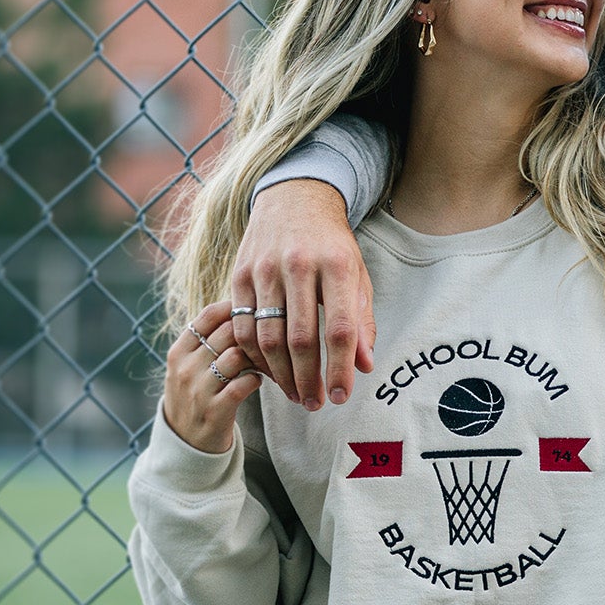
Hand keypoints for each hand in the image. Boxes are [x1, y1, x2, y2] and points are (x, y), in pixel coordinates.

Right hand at [158, 301, 266, 453]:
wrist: (185, 443)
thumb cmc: (195, 396)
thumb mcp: (188, 366)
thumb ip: (207, 341)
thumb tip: (241, 307)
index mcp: (178, 352)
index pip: (208, 315)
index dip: (236, 307)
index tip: (255, 309)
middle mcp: (185, 368)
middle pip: (227, 332)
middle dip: (253, 332)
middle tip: (271, 335)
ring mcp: (198, 390)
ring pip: (236, 355)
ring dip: (258, 356)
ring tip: (266, 360)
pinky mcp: (215, 412)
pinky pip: (243, 384)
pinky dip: (256, 379)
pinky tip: (258, 381)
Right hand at [226, 180, 374, 408]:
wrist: (293, 200)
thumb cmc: (331, 245)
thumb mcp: (356, 275)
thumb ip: (361, 320)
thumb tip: (364, 366)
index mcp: (336, 265)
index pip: (340, 328)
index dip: (340, 368)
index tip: (340, 396)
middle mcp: (298, 265)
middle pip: (301, 338)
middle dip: (308, 379)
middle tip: (315, 404)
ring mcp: (264, 269)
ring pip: (267, 337)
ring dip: (281, 375)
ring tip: (294, 394)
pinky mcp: (240, 274)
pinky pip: (242, 326)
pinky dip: (254, 355)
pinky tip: (269, 370)